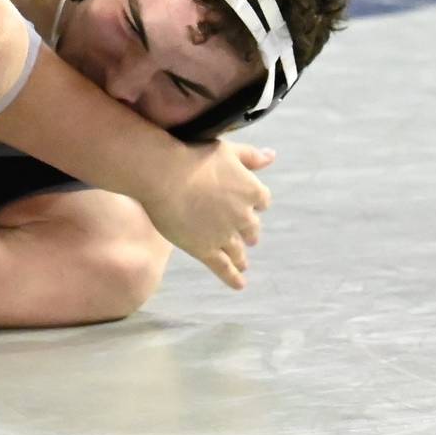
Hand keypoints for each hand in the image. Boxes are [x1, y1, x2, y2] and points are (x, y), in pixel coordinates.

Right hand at [142, 141, 275, 289]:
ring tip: (242, 263)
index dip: (253, 203)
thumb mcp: (227, 150)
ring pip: (238, 250)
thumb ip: (251, 156)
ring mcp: (224, 234)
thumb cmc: (192, 155)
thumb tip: (272, 156)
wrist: (163, 174)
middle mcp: (243, 216)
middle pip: (251, 228)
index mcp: (252, 191)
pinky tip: (239, 285)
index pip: (261, 200)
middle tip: (247, 238)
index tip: (247, 204)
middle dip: (248, 232)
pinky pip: (223, 267)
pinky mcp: (205, 248)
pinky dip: (232, 277)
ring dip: (241, 256)